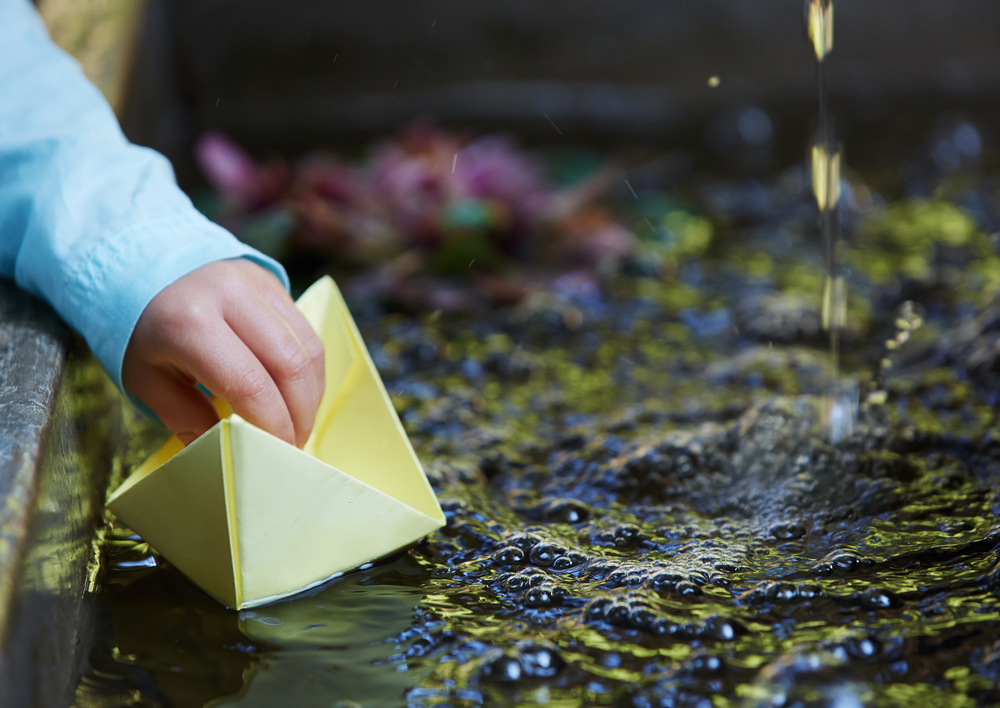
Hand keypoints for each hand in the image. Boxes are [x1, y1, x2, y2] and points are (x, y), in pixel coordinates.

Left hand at [122, 259, 325, 446]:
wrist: (144, 273)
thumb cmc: (146, 336)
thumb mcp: (148, 382)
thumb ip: (187, 419)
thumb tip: (229, 454)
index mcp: (189, 324)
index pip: (251, 385)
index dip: (272, 426)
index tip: (276, 454)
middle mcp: (228, 295)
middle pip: (290, 365)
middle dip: (300, 415)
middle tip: (292, 445)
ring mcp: (256, 283)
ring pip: (307, 349)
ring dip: (310, 395)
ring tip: (297, 422)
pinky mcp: (274, 282)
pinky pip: (308, 333)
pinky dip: (310, 372)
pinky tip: (297, 394)